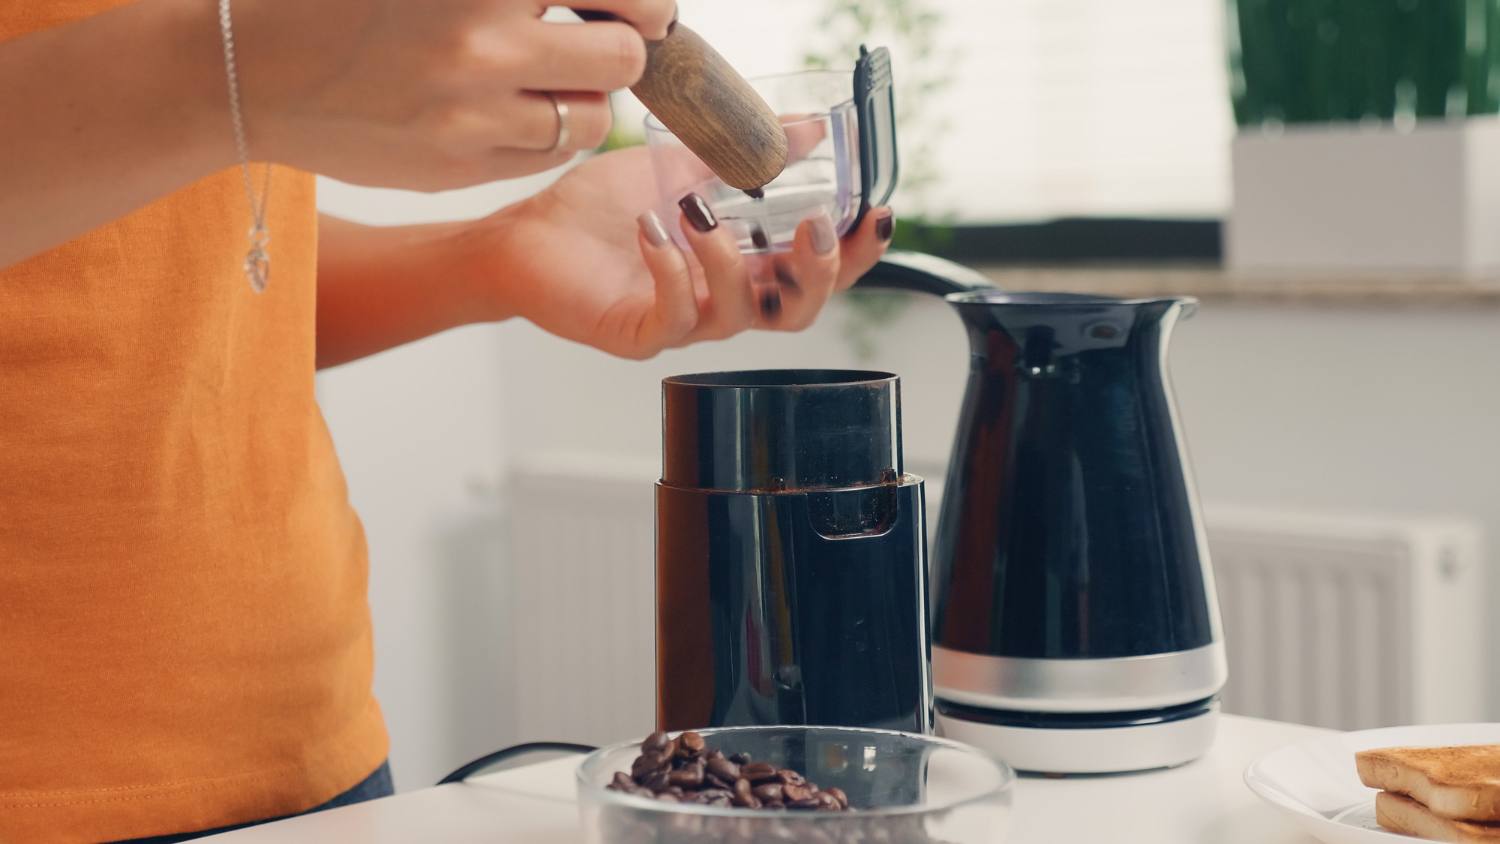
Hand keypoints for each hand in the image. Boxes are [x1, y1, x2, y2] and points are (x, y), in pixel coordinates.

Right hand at [235, 0, 674, 189]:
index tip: (646, 10)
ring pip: (591, 118)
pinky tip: (512, 108)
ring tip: (546, 75)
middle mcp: (482, 44)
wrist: (252, 66)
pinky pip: (548, 157)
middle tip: (597, 38)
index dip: (647, 4)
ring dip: (583, 95)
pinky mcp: (459, 168)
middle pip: (623, 59)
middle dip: (621, 48)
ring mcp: (471, 115)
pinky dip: (546, 133)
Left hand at [474, 147, 895, 359]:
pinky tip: (651, 229)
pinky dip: (670, 270)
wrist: (527, 234)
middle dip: (819, 273)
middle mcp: (720, 300)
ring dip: (727, 261)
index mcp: (741, 264)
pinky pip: (673, 318)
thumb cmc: (600, 210)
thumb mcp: (683, 167)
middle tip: (817, 229)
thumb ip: (746, 154)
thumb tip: (809, 126)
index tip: (877, 215)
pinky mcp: (638, 335)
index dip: (854, 253)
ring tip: (697, 213)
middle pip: (798, 313)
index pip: (815, 272)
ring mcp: (682, 322)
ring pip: (737, 316)